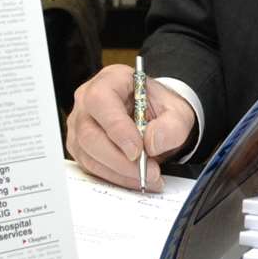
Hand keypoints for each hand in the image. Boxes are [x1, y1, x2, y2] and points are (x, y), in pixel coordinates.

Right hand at [67, 63, 196, 191]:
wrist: (156, 118)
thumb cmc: (161, 109)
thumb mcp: (178, 113)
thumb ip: (171, 126)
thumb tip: (151, 143)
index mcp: (111, 80)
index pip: (100, 101)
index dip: (116, 128)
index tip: (137, 150)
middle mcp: (87, 100)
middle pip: (89, 133)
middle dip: (119, 159)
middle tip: (147, 171)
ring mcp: (80, 124)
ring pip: (88, 154)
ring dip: (119, 172)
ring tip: (147, 177)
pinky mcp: (80, 146)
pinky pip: (90, 167)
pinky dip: (114, 177)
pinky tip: (136, 178)